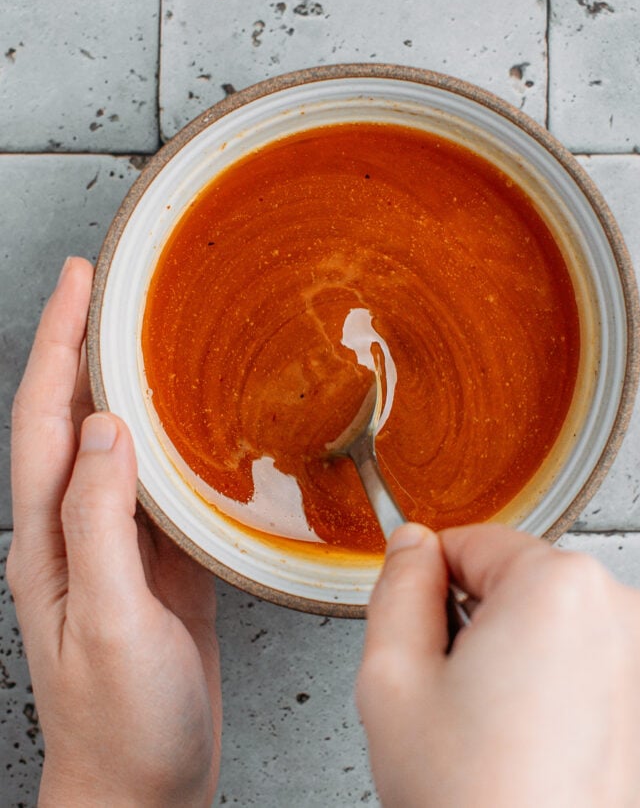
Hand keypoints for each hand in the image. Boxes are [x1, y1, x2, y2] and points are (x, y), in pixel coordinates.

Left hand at [8, 258, 221, 806]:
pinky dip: (172, 437)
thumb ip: (100, 522)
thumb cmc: (121, 721)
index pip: (44, 418)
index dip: (57, 343)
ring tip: (149, 334)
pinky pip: (161, 483)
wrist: (143, 786)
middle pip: (73, 417)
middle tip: (109, 288)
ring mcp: (117, 546)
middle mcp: (75, 531)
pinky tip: (194, 423)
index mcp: (48, 539)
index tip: (78, 284)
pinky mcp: (160, 564)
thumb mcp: (107, 618)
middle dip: (82, 345)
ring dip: (126, 381)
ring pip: (116, 443)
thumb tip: (107, 429)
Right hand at [357, 523, 639, 807]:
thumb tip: (413, 544)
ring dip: (528, 651)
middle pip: (522, 579)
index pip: (473, 541)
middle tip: (460, 694)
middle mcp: (624, 610)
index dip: (433, 585)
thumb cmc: (471, 800)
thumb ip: (398, 587)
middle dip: (483, 619)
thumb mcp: (392, 677)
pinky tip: (543, 740)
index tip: (425, 632)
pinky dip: (569, 685)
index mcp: (559, 585)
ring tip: (503, 724)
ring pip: (561, 621)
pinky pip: (601, 662)